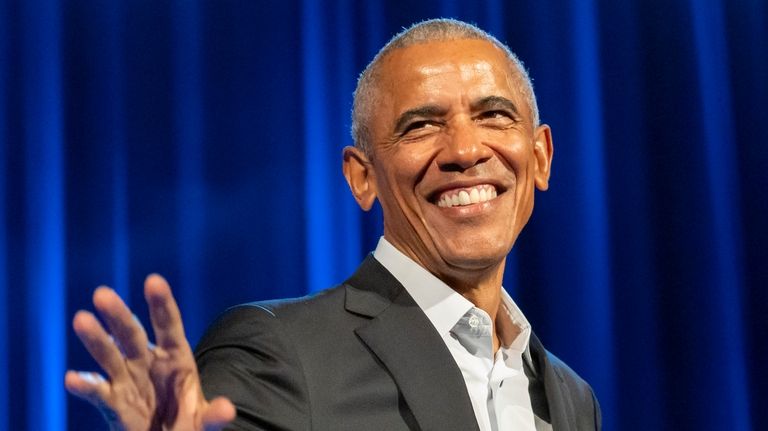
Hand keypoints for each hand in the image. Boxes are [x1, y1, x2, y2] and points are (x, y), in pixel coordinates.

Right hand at [65, 274, 235, 429]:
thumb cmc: (189, 423)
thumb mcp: (204, 420)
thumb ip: (213, 416)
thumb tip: (226, 410)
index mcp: (176, 357)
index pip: (168, 326)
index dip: (161, 304)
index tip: (153, 281)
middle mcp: (149, 362)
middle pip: (132, 335)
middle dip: (118, 314)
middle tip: (102, 294)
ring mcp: (128, 380)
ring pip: (110, 355)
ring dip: (96, 339)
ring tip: (81, 320)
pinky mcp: (113, 403)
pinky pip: (98, 392)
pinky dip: (85, 386)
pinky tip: (73, 378)